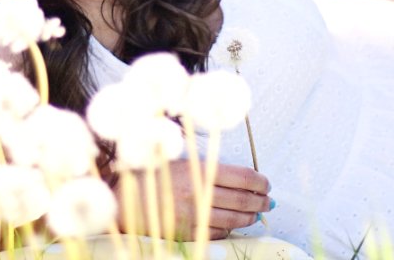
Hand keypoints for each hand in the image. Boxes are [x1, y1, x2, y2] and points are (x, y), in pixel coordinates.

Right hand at [113, 160, 271, 240]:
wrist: (126, 199)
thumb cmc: (156, 174)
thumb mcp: (182, 159)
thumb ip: (209, 165)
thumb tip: (242, 176)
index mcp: (200, 170)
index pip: (242, 177)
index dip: (259, 182)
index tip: (266, 184)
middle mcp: (199, 192)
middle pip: (242, 200)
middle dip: (259, 201)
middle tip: (267, 201)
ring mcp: (194, 215)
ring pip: (233, 219)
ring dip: (249, 217)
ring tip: (256, 214)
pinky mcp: (188, 233)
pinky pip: (217, 233)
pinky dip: (230, 230)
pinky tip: (235, 225)